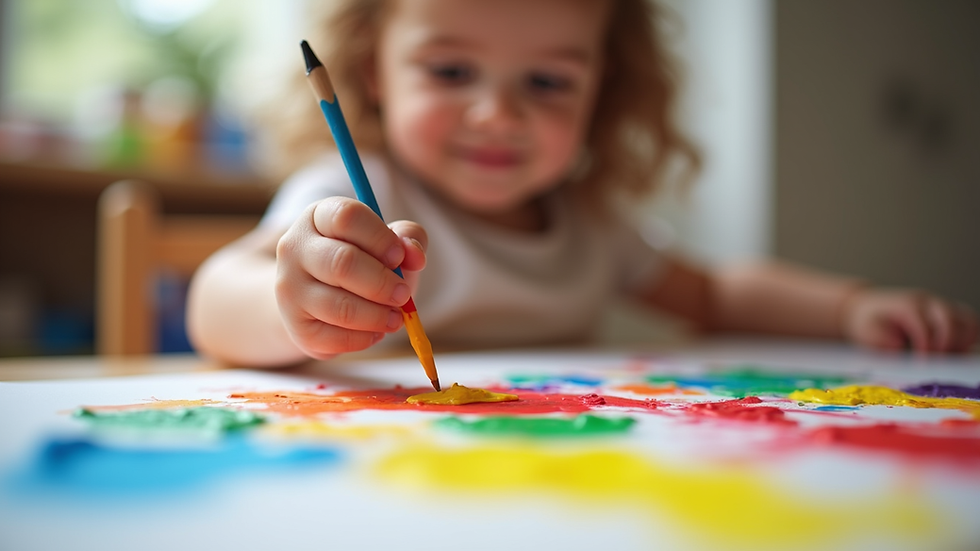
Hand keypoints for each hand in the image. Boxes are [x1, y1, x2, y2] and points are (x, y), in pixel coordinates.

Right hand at [274, 197, 426, 358]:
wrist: (322, 303)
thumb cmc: (364, 263)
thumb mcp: (387, 242)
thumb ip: (409, 237)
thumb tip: (415, 255)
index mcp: (318, 217)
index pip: (347, 217)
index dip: (380, 238)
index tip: (400, 256)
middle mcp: (294, 248)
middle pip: (342, 262)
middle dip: (382, 282)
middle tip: (403, 293)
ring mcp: (289, 289)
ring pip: (340, 307)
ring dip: (378, 315)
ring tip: (396, 317)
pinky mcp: (297, 327)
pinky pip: (336, 338)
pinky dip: (365, 338)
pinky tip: (376, 331)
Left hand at [841, 288, 978, 352]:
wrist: (867, 306)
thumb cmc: (869, 322)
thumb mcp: (869, 334)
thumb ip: (888, 343)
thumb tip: (908, 353)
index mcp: (907, 305)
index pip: (925, 325)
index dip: (927, 346)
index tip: (922, 364)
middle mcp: (928, 302)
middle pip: (950, 319)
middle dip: (947, 344)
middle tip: (936, 363)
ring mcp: (941, 305)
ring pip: (967, 320)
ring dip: (962, 341)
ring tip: (946, 358)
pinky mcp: (949, 312)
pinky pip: (970, 323)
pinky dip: (968, 338)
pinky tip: (955, 353)